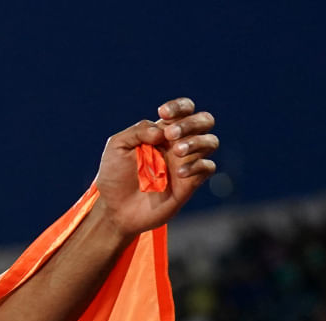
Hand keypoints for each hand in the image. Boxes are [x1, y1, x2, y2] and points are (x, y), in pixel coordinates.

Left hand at [92, 98, 218, 237]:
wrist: (114, 209)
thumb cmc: (115, 176)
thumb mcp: (117, 147)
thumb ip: (137, 131)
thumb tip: (162, 130)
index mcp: (163, 131)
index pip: (184, 109)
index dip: (179, 106)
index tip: (163, 113)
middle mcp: (178, 144)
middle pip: (205, 120)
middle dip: (191, 122)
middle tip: (170, 135)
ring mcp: (186, 163)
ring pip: (210, 142)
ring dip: (196, 142)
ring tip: (176, 152)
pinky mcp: (190, 184)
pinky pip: (207, 167)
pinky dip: (197, 166)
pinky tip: (178, 174)